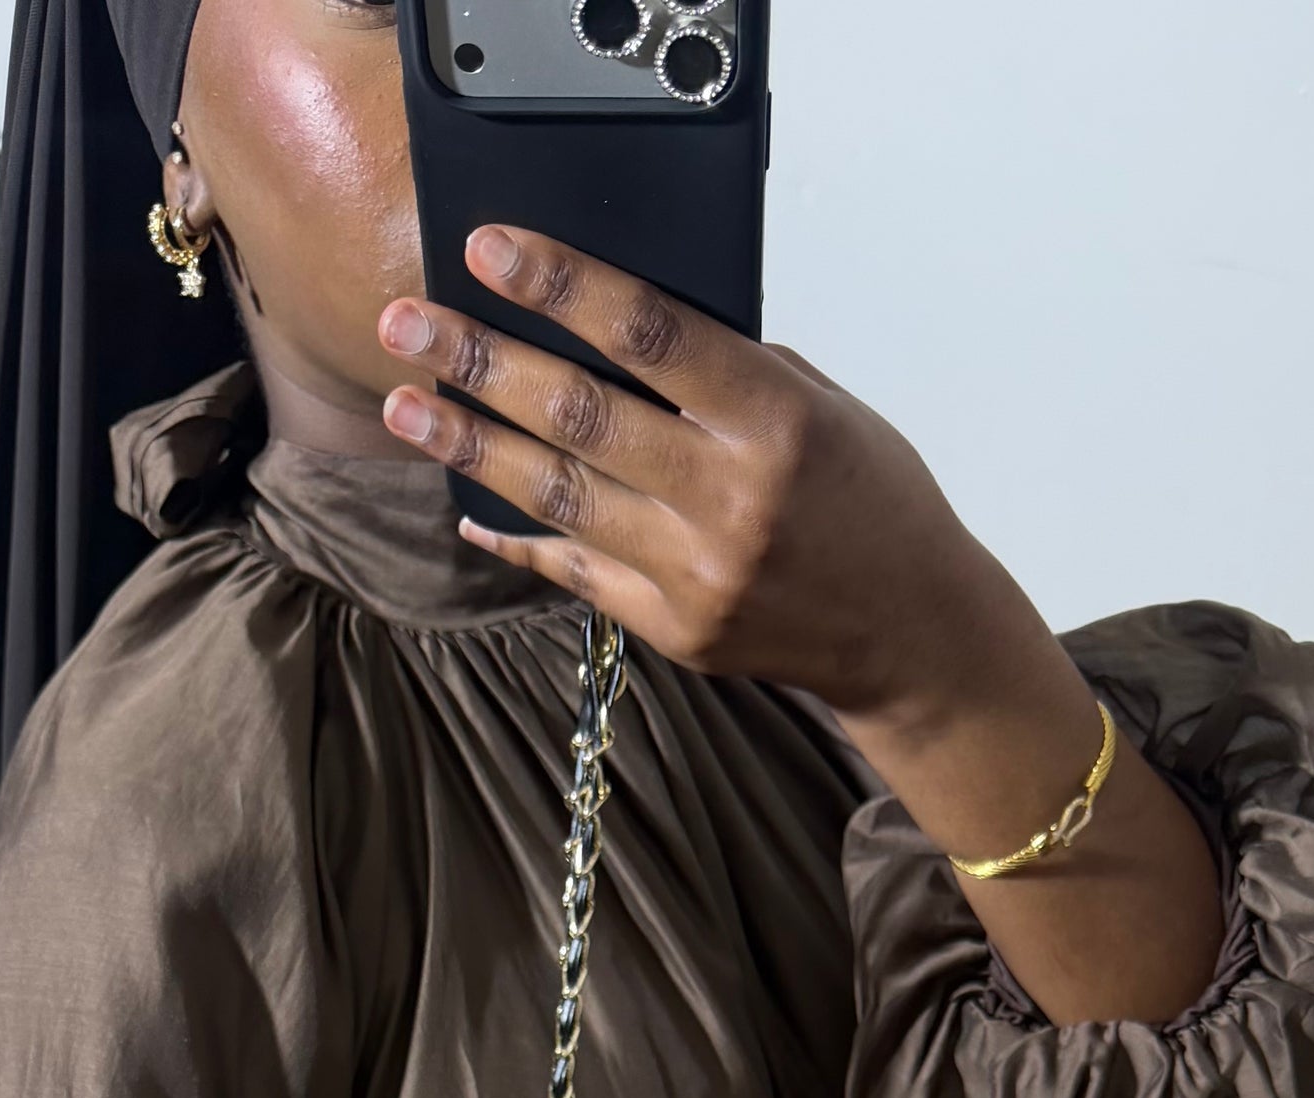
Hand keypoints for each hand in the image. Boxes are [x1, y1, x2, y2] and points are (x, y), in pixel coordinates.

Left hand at [379, 227, 1225, 1024]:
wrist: (909, 630)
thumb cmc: (866, 498)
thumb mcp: (818, 407)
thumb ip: (723, 374)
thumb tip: (611, 331)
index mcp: (774, 420)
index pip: (648, 335)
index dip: (561, 288)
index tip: (490, 251)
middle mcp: (729, 499)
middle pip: (580, 417)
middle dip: (482, 364)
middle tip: (406, 324)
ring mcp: (696, 574)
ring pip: (558, 497)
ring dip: (470, 445)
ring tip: (404, 403)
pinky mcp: (675, 631)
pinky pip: (576, 571)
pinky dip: (517, 535)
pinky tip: (464, 505)